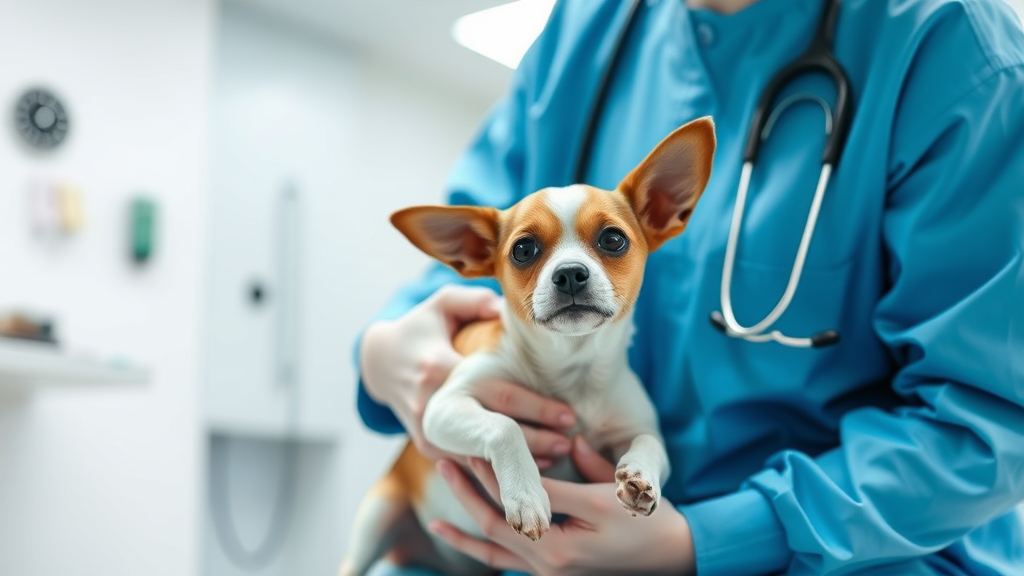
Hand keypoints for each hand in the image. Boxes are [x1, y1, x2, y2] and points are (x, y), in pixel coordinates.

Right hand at [359, 285, 576, 467]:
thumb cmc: (420, 327)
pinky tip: (521, 467)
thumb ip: (475, 301)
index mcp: (440, 367)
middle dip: (535, 442)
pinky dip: (492, 468)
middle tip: (568, 442)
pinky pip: (464, 462)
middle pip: (493, 431)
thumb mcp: (442, 304)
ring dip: (515, 463)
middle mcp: (432, 403)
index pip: (499, 393)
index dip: (537, 407)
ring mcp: (426, 427)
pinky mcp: (426, 442)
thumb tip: (507, 307)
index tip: (568, 414)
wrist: (379, 360)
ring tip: (553, 459)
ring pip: (479, 455)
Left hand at [430, 435, 695, 575]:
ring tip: (434, 523)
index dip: (492, 471)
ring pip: (495, 554)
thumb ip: (580, 468)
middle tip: (442, 463)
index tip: (473, 445)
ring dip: (464, 536)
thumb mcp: (614, 493)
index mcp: (560, 543)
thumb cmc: (649, 521)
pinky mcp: (552, 574)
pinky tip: (470, 542)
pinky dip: (487, 553)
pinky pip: (509, 565)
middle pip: (494, 525)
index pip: (515, 500)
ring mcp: (548, 574)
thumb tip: (565, 439)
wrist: (674, 557)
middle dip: (465, 494)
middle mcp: (548, 564)